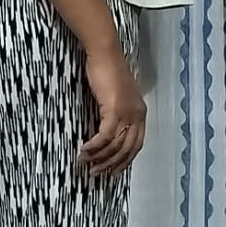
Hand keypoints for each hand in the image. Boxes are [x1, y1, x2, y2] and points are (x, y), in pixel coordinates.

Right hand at [79, 44, 146, 176]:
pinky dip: (95, 146)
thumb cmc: (107, 70)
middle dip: (111, 164)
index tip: (113, 171)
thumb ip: (116, 111)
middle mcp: (137, 115)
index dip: (125, 160)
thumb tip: (107, 128)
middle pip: (127, 149)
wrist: (105, 53)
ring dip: (100, 157)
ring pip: (115, 145)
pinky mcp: (115, 110)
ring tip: (85, 163)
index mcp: (140, 112)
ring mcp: (127, 113)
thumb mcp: (116, 95)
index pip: (136, 144)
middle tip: (96, 172)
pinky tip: (85, 150)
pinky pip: (105, 136)